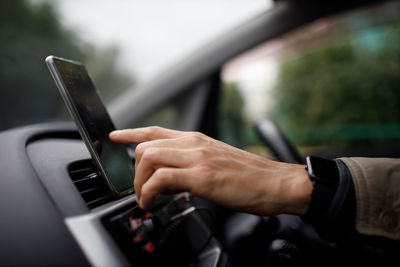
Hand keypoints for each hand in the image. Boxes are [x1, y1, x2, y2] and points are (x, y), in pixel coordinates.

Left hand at [110, 126, 311, 215]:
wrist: (276, 183)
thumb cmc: (249, 176)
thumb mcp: (216, 162)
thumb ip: (191, 164)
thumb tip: (169, 178)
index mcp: (197, 140)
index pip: (156, 130)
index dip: (131, 133)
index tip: (115, 136)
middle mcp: (194, 144)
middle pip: (146, 145)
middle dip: (134, 171)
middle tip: (140, 190)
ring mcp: (197, 158)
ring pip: (149, 158)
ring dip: (139, 182)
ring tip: (145, 199)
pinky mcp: (202, 176)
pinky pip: (161, 178)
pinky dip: (149, 192)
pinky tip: (153, 202)